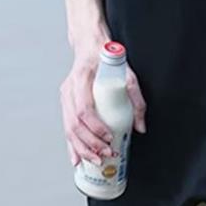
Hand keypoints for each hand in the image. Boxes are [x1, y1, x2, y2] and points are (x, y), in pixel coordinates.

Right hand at [59, 50, 147, 167]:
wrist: (90, 45)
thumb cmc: (107, 58)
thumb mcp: (127, 73)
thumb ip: (136, 98)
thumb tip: (140, 126)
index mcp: (82, 79)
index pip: (84, 109)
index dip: (95, 127)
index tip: (108, 137)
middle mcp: (69, 89)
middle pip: (74, 124)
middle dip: (90, 144)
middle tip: (106, 154)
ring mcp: (65, 97)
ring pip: (68, 129)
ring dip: (82, 149)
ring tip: (96, 160)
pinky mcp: (66, 104)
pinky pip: (67, 128)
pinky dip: (72, 146)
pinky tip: (77, 159)